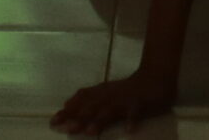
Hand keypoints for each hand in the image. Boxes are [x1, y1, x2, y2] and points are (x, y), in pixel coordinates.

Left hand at [51, 65, 177, 134]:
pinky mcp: (140, 103)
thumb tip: (66, 105)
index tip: (54, 121)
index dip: (68, 110)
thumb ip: (89, 98)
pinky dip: (132, 120)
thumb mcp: (106, 91)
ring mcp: (125, 99)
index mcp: (102, 92)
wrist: (155, 77)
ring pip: (110, 110)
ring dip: (100, 120)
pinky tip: (129, 130)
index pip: (81, 100)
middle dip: (78, 117)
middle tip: (66, 128)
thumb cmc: (128, 89)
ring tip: (90, 132)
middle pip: (92, 107)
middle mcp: (110, 95)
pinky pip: (135, 112)